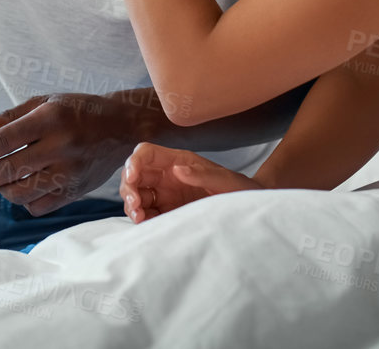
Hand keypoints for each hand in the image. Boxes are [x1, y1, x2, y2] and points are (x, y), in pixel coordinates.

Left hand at [0, 93, 142, 215]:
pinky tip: (27, 187)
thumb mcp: (45, 103)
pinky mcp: (76, 191)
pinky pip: (38, 207)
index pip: (4, 140)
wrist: (122, 127)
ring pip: (21, 193)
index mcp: (50, 119)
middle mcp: (61, 146)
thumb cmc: (77, 110)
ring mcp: (70, 172)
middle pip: (9, 170)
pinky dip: (24, 201)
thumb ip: (8, 118)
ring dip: (3, 190)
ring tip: (4, 179)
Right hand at [120, 142, 261, 222]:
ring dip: (132, 205)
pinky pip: (147, 214)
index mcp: (178, 161)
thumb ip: (202, 174)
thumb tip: (177, 169)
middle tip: (136, 205)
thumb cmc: (239, 189)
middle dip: (129, 187)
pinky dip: (141, 219)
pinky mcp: (168, 212)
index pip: (146, 154)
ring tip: (139, 218)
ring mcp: (166, 195)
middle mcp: (167, 176)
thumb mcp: (224, 180)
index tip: (133, 177)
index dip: (134, 162)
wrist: (249, 210)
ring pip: (137, 195)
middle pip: (135, 175)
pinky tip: (145, 224)